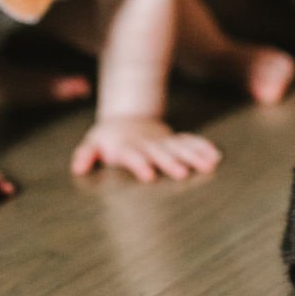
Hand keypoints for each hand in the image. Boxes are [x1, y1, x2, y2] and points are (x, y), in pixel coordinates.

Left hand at [71, 116, 220, 182]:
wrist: (126, 119)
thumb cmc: (107, 139)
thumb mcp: (93, 143)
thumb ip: (86, 155)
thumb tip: (78, 168)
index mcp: (127, 147)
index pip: (133, 156)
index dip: (140, 164)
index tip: (149, 175)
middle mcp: (148, 145)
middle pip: (160, 153)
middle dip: (171, 162)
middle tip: (182, 174)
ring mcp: (163, 141)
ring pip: (180, 147)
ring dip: (194, 156)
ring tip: (209, 166)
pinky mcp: (174, 140)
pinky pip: (191, 142)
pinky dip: (202, 147)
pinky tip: (216, 156)